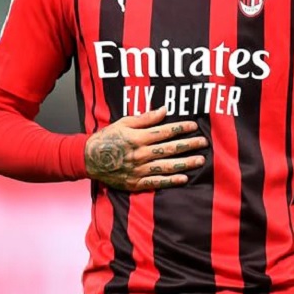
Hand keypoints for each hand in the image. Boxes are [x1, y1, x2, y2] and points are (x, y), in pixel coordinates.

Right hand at [84, 106, 206, 190]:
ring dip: (185, 163)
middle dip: (189, 145)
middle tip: (204, 142)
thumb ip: (145, 118)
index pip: (165, 132)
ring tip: (200, 160)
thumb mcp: (124, 123)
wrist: (89, 159)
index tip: (194, 127)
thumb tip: (164, 110)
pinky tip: (183, 178)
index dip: (181, 129)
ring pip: (166, 166)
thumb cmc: (107, 139)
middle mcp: (140, 154)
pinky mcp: (135, 183)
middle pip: (170, 149)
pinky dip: (170, 181)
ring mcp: (138, 170)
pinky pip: (156, 183)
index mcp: (138, 138)